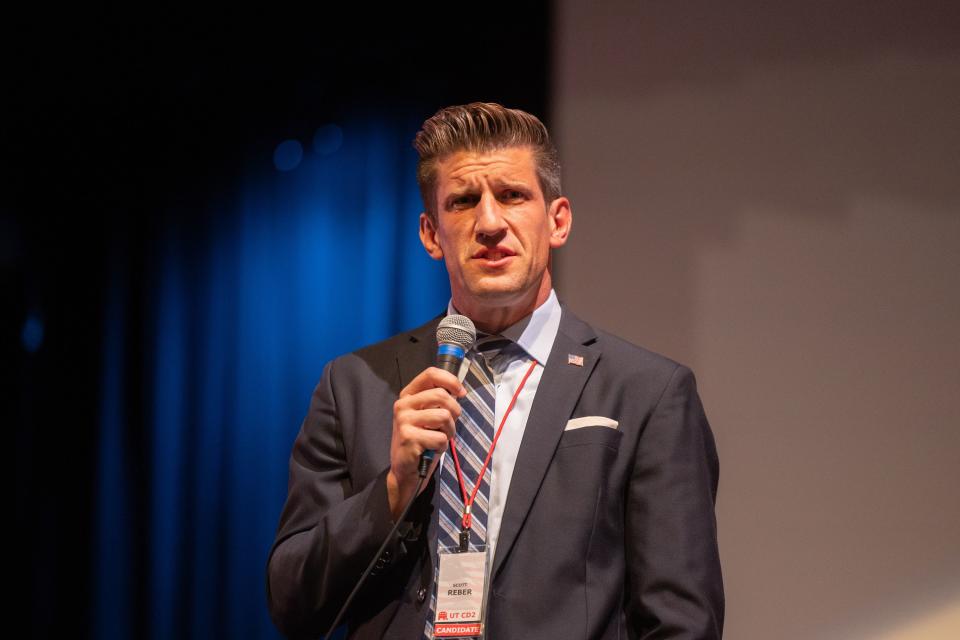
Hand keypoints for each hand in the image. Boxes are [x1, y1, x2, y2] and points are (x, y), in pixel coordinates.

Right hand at [386, 367, 465, 519]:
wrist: (405, 470)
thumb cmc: (422, 441)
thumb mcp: (429, 416)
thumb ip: (439, 401)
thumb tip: (459, 391)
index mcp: (408, 395)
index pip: (430, 374)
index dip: (451, 380)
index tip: (461, 393)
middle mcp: (403, 404)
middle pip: (441, 395)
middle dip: (454, 412)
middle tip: (449, 426)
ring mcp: (403, 421)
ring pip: (444, 416)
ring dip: (449, 431)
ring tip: (440, 439)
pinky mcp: (408, 437)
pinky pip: (440, 437)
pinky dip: (443, 446)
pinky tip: (432, 450)